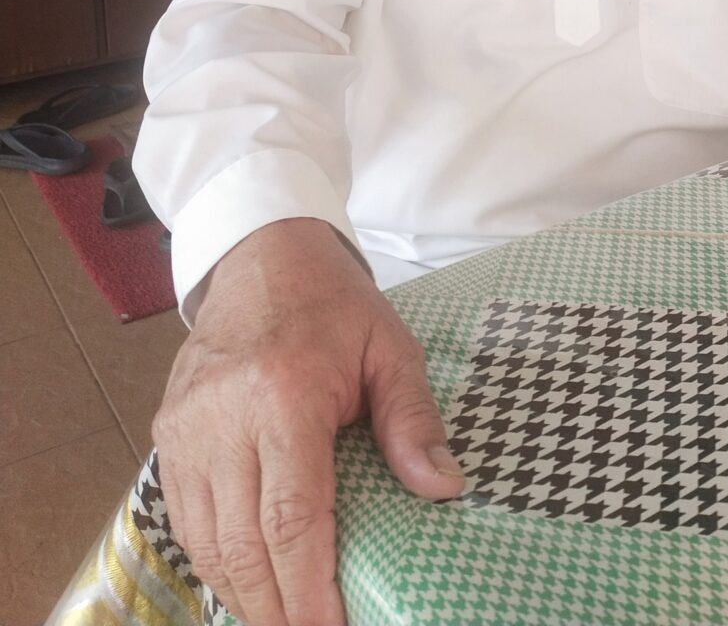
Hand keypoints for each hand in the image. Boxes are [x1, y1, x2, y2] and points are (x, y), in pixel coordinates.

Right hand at [153, 218, 464, 625]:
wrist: (262, 254)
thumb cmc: (333, 302)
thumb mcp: (391, 346)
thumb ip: (414, 420)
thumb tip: (443, 488)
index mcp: (283, 393)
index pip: (293, 518)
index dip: (310, 589)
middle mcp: (223, 416)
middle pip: (243, 545)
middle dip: (276, 608)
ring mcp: (186, 426)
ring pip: (206, 541)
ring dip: (242, 592)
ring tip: (283, 619)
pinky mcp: (168, 431)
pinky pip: (185, 516)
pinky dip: (214, 558)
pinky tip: (247, 580)